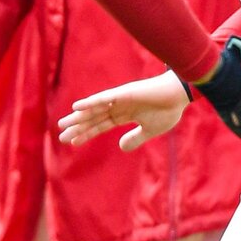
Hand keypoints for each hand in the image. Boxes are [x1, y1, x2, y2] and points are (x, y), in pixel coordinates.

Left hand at [59, 70, 189, 150]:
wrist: (179, 95)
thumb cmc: (168, 109)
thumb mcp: (150, 130)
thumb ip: (135, 138)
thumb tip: (121, 147)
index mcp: (124, 115)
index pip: (101, 126)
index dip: (87, 133)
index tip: (72, 142)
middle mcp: (118, 106)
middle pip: (93, 118)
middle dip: (78, 127)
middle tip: (61, 135)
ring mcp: (120, 99)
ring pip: (94, 109)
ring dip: (79, 116)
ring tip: (63, 124)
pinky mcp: (124, 93)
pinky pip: (104, 98)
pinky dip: (90, 102)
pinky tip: (77, 107)